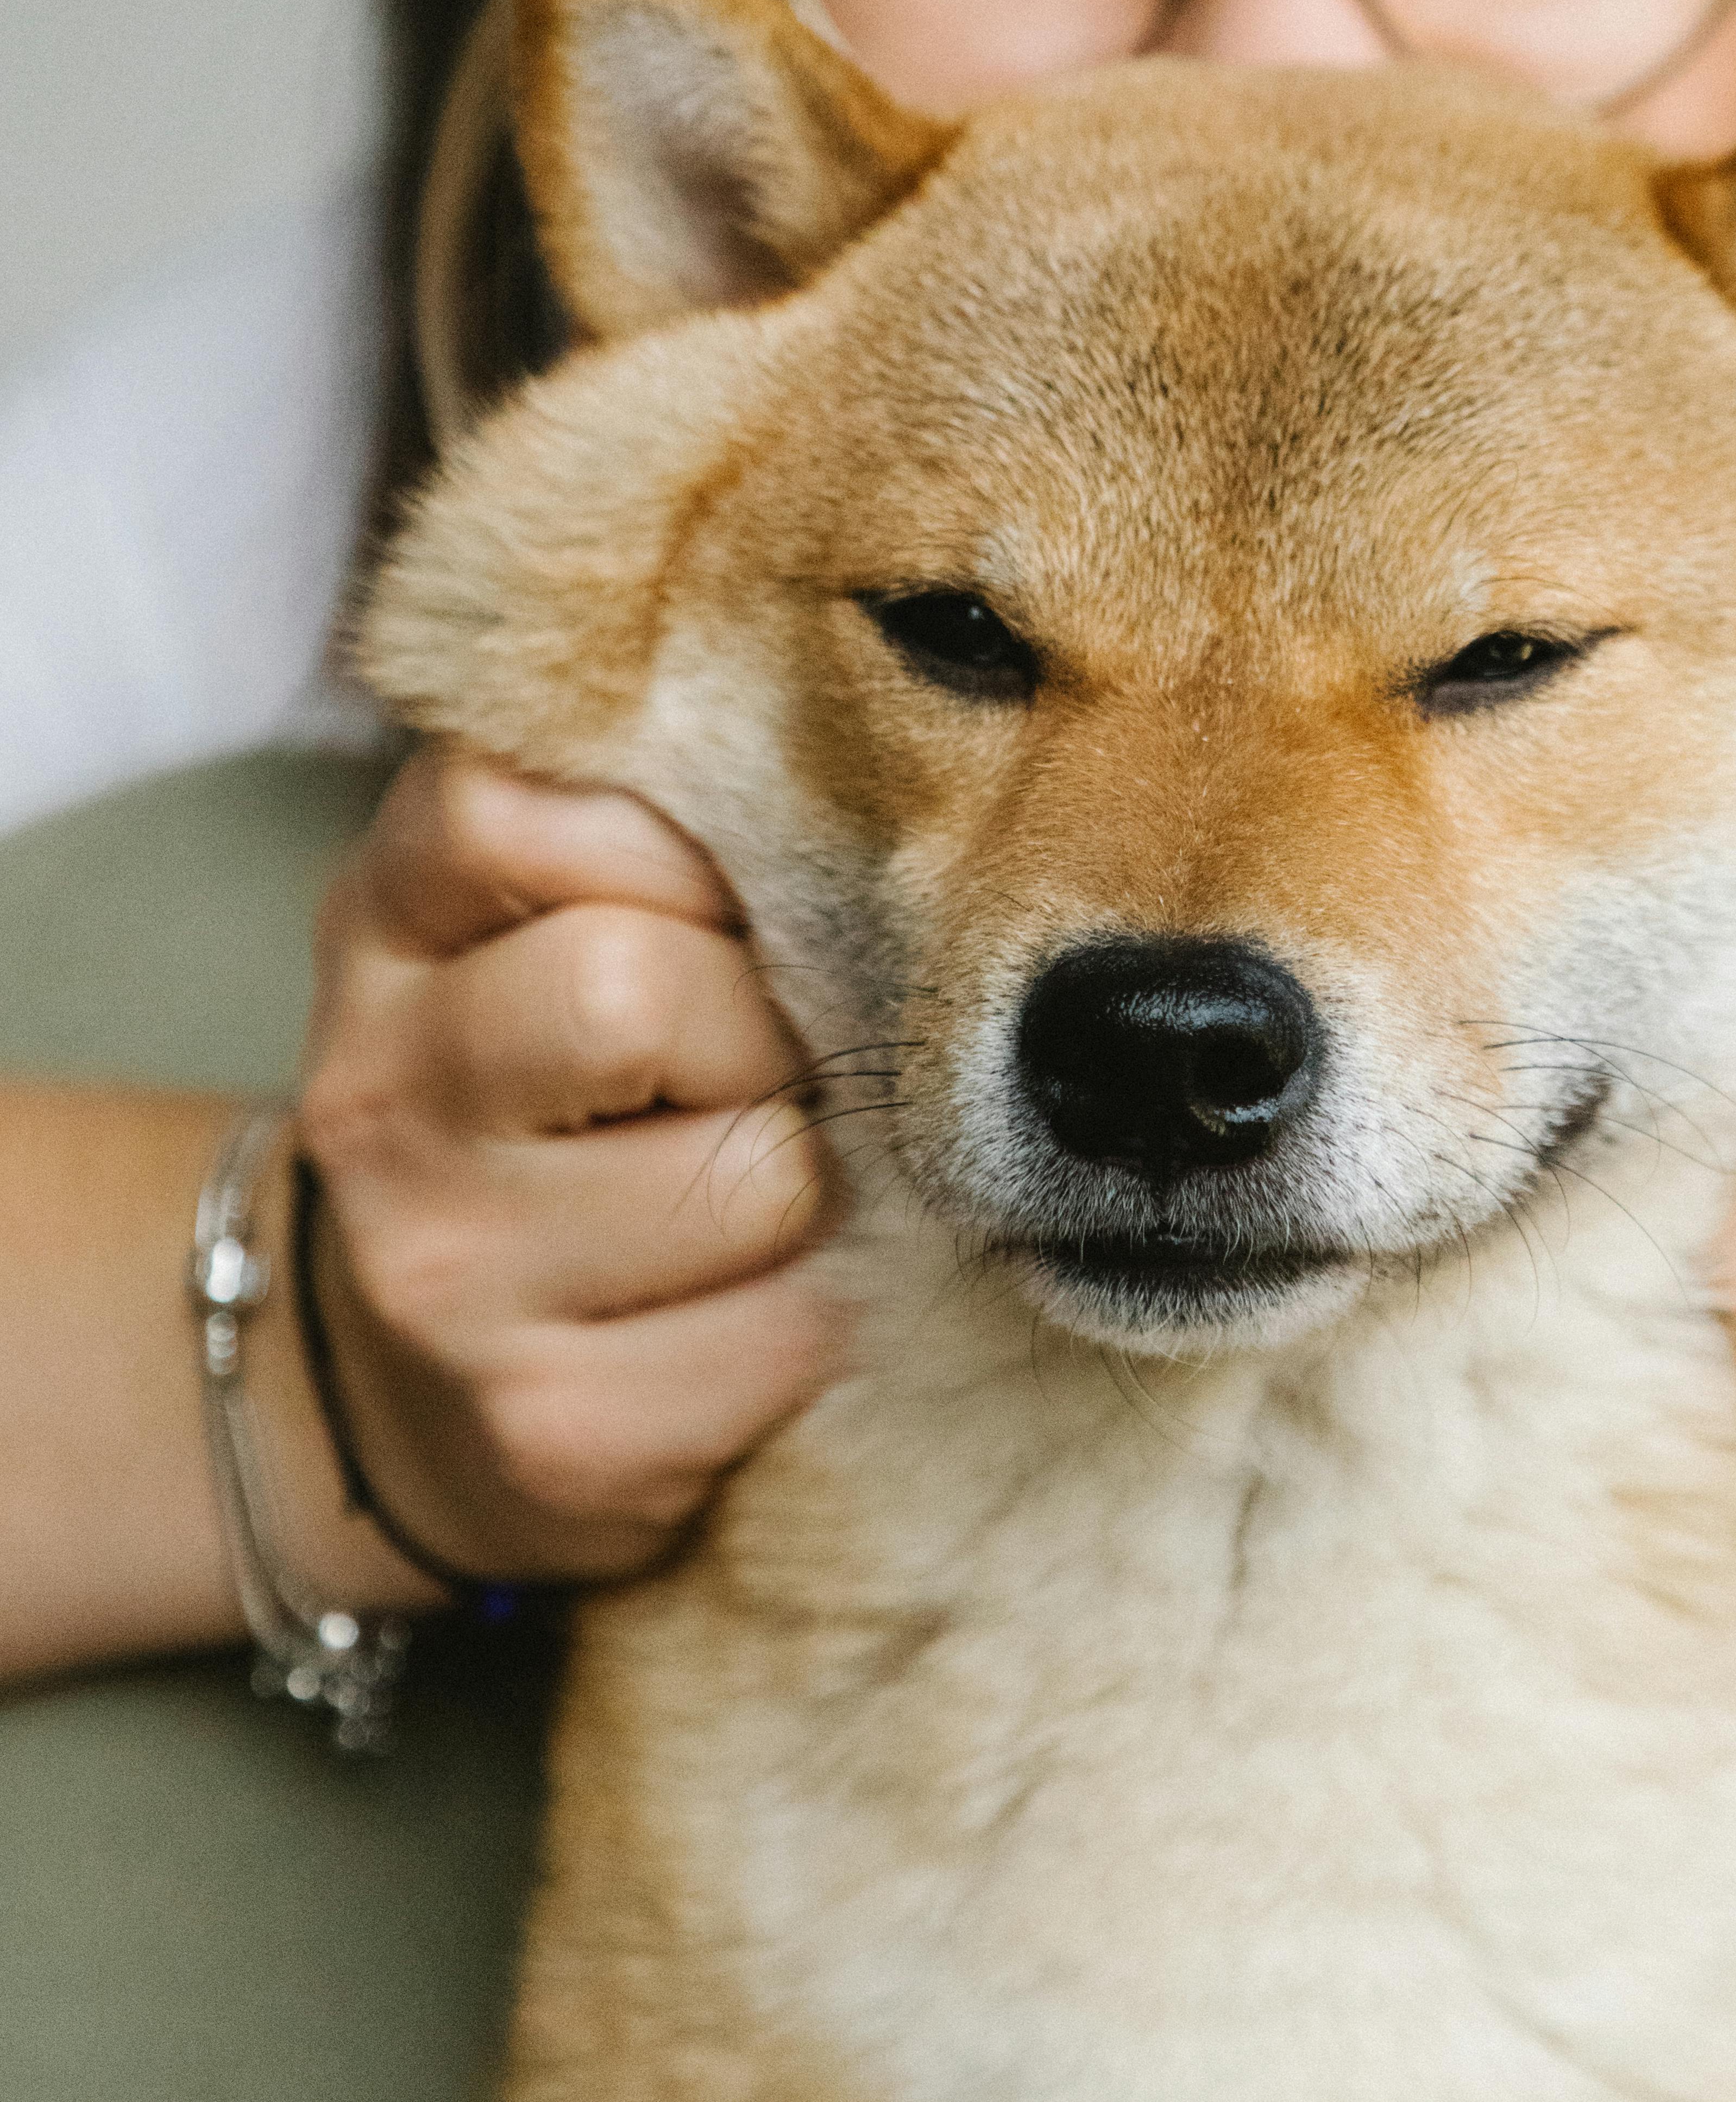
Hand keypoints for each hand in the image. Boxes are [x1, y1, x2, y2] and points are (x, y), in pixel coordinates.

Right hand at [295, 745, 846, 1588]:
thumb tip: (854, 804)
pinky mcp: (551, 1433)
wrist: (420, 1373)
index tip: (713, 899)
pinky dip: (818, 1310)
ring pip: (756, 1174)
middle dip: (762, 1023)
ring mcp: (446, 1281)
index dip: (670, 843)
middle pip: (632, 990)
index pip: (506, 809)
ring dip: (812, 1175)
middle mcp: (380, 1100)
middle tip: (759, 1060)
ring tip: (753, 1178)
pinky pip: (793, 1333)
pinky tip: (750, 1299)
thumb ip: (649, 817)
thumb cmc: (548, 1083)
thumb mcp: (540, 906)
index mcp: (381, 925)